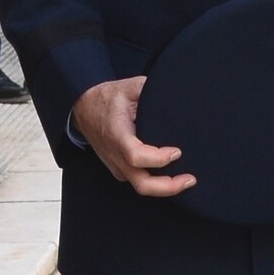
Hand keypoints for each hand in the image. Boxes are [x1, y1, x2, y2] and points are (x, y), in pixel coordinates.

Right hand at [72, 77, 194, 196]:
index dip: (158, 158)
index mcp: (117, 135)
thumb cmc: (106, 98)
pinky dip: (156, 183)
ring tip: (186, 181)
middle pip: (141, 183)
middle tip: (190, 179)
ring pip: (141, 187)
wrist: (83, 109)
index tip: (177, 151)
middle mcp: (116, 156)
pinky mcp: (120, 170)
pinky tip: (172, 176)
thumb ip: (149, 90)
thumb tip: (173, 94)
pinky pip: (139, 181)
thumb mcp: (129, 87)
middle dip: (168, 186)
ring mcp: (117, 166)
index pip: (136, 156)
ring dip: (164, 188)